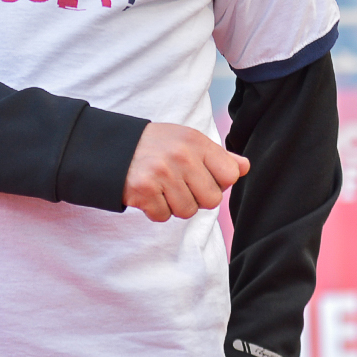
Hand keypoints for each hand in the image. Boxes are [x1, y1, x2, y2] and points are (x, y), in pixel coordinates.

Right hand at [122, 122, 247, 222]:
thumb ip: (217, 155)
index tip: (200, 176)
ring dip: (174, 205)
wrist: (111, 147)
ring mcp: (161, 174)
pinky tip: (148, 193)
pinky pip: (163, 216)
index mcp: (195, 141)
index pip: (230, 175)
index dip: (217, 181)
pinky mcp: (143, 191)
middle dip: (196, 198)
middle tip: (178, 184)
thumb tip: (244, 167)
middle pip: (211, 200)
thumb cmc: (155, 145)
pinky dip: (155, 210)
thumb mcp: (187, 140)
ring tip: (162, 187)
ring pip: (187, 211)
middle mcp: (181, 156)